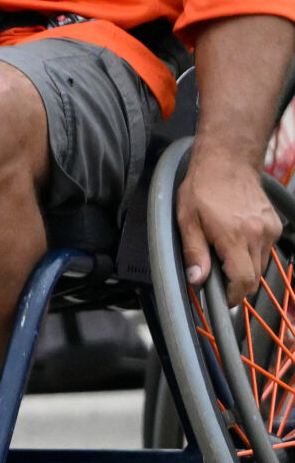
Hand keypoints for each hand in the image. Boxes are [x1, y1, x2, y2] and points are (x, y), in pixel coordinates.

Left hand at [177, 148, 280, 305]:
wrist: (227, 162)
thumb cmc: (203, 188)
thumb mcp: (187, 220)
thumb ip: (194, 252)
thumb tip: (196, 279)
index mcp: (234, 236)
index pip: (243, 280)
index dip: (232, 296)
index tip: (222, 300)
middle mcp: (257, 235)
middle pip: (253, 277)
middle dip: (236, 285)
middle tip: (218, 280)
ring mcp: (269, 229)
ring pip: (261, 265)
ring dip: (244, 269)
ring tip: (224, 256)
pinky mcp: (275, 225)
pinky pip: (265, 250)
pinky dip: (252, 254)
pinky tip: (236, 242)